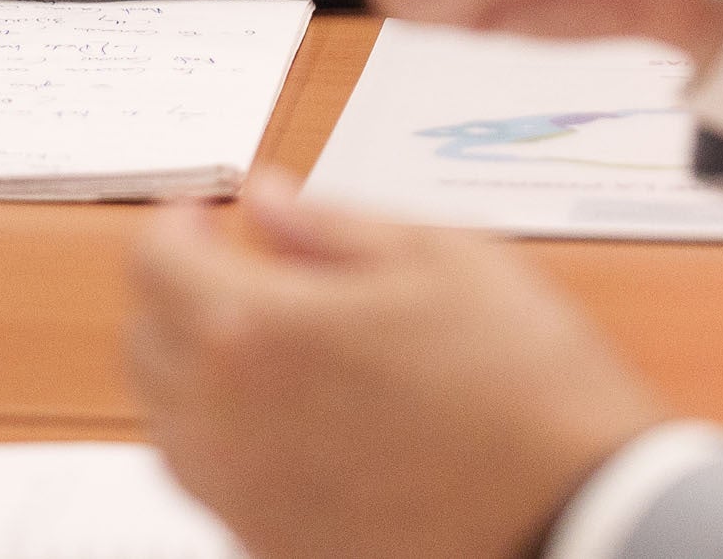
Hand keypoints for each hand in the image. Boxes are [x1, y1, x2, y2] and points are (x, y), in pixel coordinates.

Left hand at [127, 172, 666, 558]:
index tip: (206, 215)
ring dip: (192, 370)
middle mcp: (229, 423)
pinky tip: (293, 418)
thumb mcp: (440, 258)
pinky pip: (213, 485)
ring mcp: (247, 498)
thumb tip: (266, 199)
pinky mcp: (275, 548)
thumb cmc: (525, 383)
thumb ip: (333, 225)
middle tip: (230, 268)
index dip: (176, 223)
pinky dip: (225, 440)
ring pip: (169, 423)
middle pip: (144, 342)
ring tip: (262, 343)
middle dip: (174, 292)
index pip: (154, 263)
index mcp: (258, 332)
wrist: (577, 511)